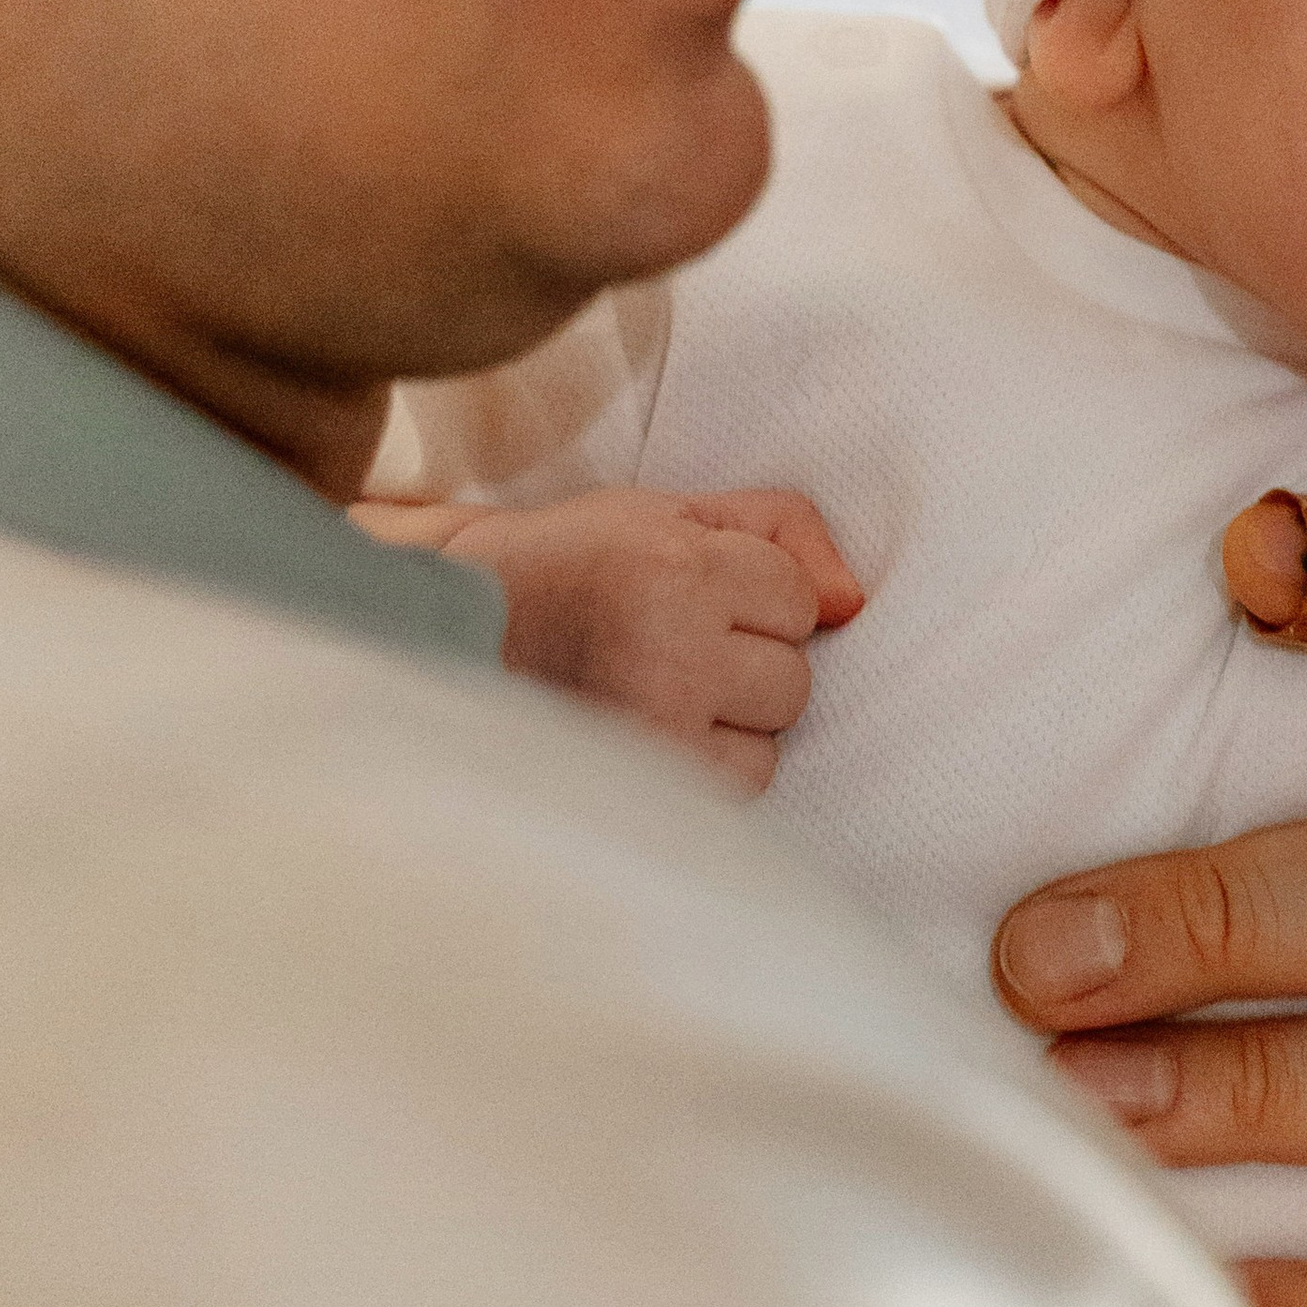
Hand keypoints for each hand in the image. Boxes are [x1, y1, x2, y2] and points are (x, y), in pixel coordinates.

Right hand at [357, 488, 861, 789]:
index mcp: (675, 569)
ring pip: (767, 747)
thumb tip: (854, 603)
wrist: (452, 631)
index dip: (754, 597)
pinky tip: (653, 734)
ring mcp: (652, 729)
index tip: (689, 593)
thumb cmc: (573, 566)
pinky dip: (704, 770)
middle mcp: (669, 649)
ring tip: (658, 693)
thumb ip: (779, 531)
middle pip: (792, 680)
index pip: (797, 600)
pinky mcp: (636, 787)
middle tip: (669, 645)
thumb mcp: (669, 513)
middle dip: (747, 665)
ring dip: (730, 727)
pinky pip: (730, 793)